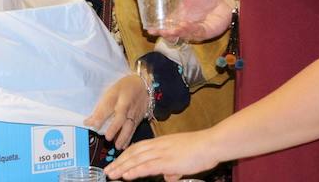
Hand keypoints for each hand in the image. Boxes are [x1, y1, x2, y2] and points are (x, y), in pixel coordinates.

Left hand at [83, 74, 149, 150]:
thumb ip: (101, 106)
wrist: (143, 85)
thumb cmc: (123, 88)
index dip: (98, 116)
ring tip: (117, 146)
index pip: (106, 106)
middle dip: (114, 128)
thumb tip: (89, 121)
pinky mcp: (139, 118)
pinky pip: (134, 129)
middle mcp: (126, 105)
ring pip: (129, 125)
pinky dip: (129, 138)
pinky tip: (124, 145)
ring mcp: (134, 112)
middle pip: (120, 117)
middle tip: (108, 138)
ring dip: (123, 137)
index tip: (89, 123)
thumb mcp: (110, 91)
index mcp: (116, 95)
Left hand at [103, 129, 219, 180]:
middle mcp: (157, 146)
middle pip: (133, 154)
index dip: (125, 155)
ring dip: (122, 167)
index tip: (116, 162)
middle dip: (119, 162)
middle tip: (107, 170)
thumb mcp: (182, 158)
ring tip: (111, 174)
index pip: (137, 148)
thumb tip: (168, 176)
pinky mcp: (167, 161)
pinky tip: (126, 175)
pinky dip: (135, 171)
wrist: (211, 144)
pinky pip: (147, 166)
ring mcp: (161, 153)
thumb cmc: (200, 150)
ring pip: (136, 160)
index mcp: (160, 143)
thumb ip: (173, 168)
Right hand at [150, 0, 232, 41]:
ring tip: (171, 30)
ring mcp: (194, 30)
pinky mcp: (205, 32)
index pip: (165, 25)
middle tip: (158, 32)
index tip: (149, 28)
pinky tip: (185, 25)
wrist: (222, 4)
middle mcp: (184, 25)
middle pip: (172, 33)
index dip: (157, 28)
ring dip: (177, 32)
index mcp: (177, 17)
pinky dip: (190, 29)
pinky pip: (197, 32)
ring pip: (184, 34)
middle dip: (165, 33)